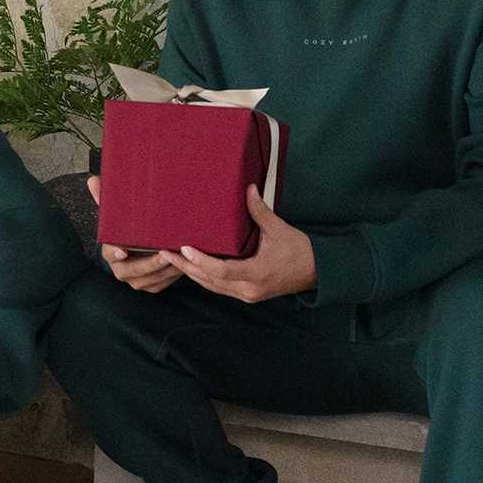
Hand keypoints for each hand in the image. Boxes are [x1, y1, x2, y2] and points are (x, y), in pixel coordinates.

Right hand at [88, 173, 181, 293]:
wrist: (139, 250)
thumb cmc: (128, 231)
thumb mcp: (118, 216)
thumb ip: (106, 200)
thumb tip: (92, 180)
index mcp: (111, 252)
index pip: (110, 254)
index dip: (115, 253)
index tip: (123, 250)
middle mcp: (121, 269)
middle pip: (134, 271)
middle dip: (150, 264)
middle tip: (165, 253)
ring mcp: (135, 280)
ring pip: (150, 280)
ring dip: (165, 271)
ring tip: (180, 257)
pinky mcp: (150, 285)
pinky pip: (161, 284)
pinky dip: (171, 278)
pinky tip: (182, 266)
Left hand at [166, 186, 318, 302]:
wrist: (318, 272)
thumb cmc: (299, 250)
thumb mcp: (279, 229)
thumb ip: (260, 211)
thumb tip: (248, 187)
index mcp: (256, 274)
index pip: (221, 270)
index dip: (200, 261)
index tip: (184, 249)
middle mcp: (248, 289)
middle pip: (209, 281)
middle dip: (186, 267)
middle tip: (164, 252)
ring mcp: (247, 295)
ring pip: (212, 286)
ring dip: (191, 273)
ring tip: (170, 259)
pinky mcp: (247, 295)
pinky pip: (219, 288)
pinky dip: (204, 278)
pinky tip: (190, 267)